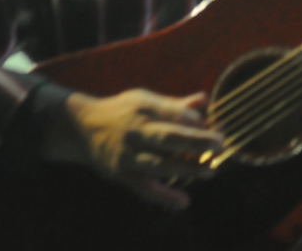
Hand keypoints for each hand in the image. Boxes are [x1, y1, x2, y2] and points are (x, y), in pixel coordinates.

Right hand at [44, 88, 224, 209]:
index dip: (193, 119)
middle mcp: (136, 131)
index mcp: (144, 108)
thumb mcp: (145, 99)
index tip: (212, 124)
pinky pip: (145, 188)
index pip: (172, 113)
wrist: (81, 127)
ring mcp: (128, 154)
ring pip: (160, 164)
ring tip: (210, 171)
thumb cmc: (123, 111)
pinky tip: (184, 202)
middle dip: (196, 141)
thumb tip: (204, 100)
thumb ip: (175, 104)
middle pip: (169, 138)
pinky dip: (164, 197)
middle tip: (220, 144)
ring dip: (187, 169)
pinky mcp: (122, 174)